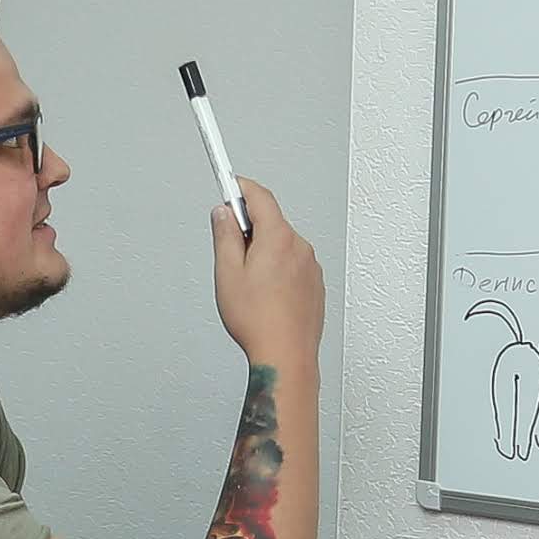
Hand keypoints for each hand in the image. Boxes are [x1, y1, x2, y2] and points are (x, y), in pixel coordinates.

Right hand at [205, 176, 325, 365]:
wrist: (286, 355)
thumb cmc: (259, 321)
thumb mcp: (228, 273)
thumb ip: (225, 236)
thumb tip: (223, 215)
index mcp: (278, 238)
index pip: (260, 196)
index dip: (240, 187)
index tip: (229, 183)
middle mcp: (300, 247)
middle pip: (271, 221)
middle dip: (249, 228)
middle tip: (230, 254)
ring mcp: (311, 266)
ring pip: (282, 245)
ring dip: (264, 252)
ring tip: (249, 284)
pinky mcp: (315, 284)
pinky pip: (294, 265)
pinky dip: (278, 269)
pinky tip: (266, 295)